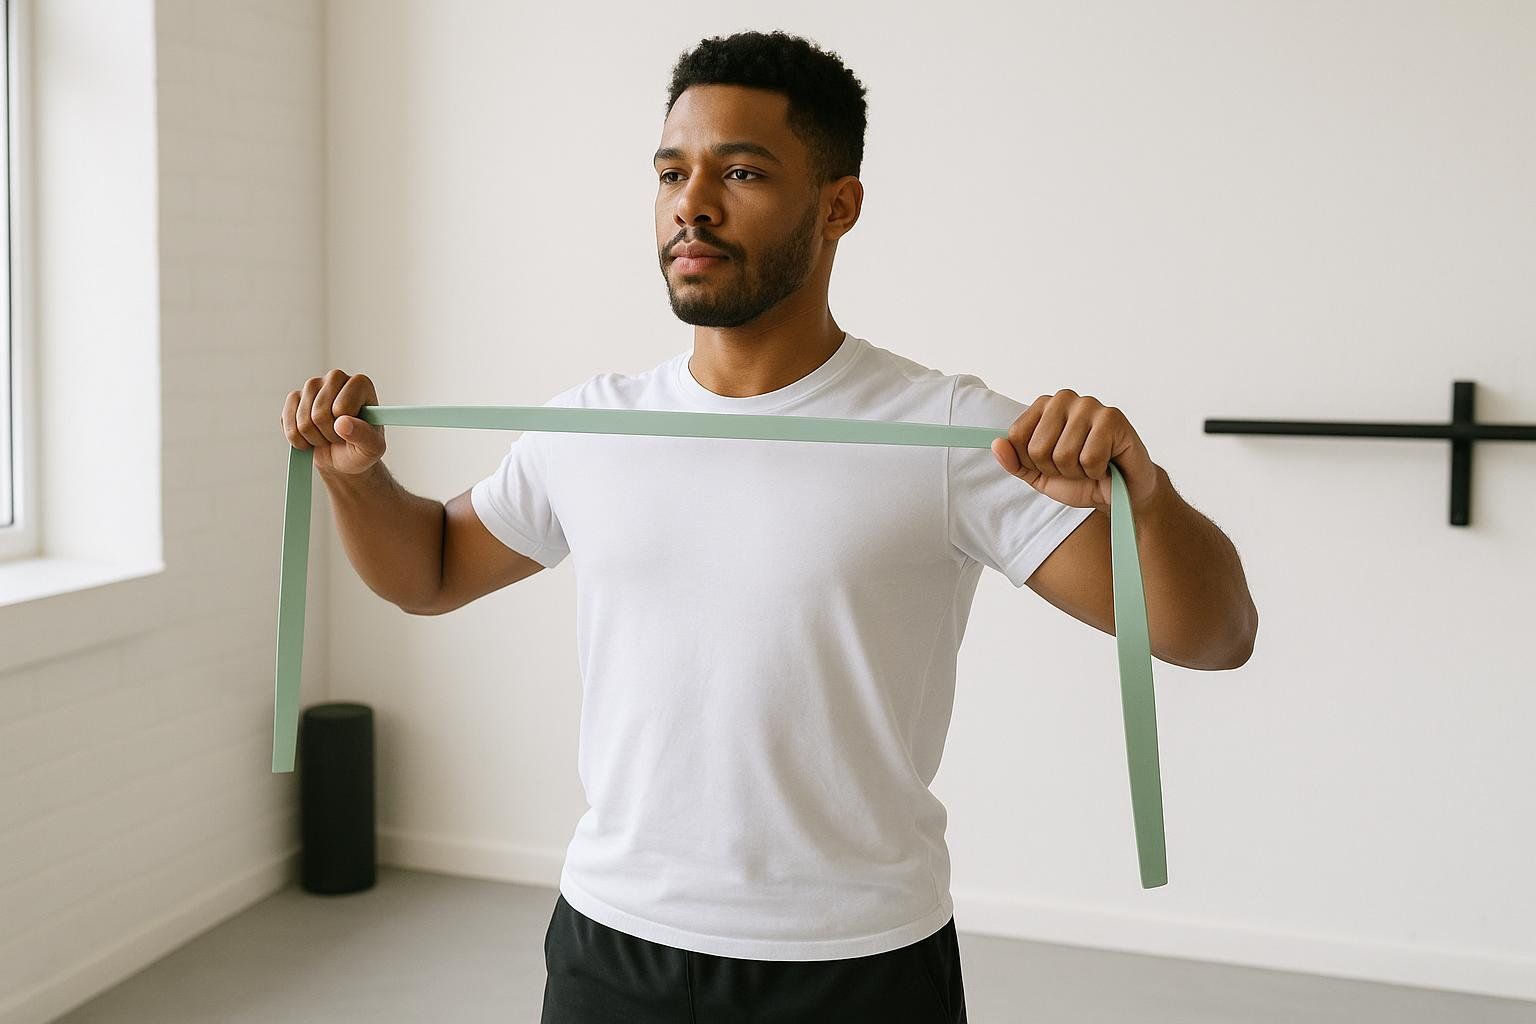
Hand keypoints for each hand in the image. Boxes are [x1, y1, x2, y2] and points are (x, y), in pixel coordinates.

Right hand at [280, 368, 386, 476]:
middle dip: (328, 435)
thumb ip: (364, 436)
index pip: (341, 408)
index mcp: (360, 384)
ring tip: (327, 437)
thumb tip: (342, 423)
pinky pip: (287, 421)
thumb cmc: (361, 448)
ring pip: (303, 420)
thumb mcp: (372, 448)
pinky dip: (297, 438)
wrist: (343, 457)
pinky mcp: (295, 396)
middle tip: (339, 437)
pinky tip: (310, 437)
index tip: (353, 431)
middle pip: (320, 413)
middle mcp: (336, 378)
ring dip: (314, 438)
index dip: (345, 428)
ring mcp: (313, 385)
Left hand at [990, 389, 1161, 511]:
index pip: (1015, 437)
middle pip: (1037, 447)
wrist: (1120, 493)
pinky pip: (1089, 458)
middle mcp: (1065, 399)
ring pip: (1063, 454)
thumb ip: (1015, 462)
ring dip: (1077, 472)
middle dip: (1055, 469)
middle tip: (1075, 467)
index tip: (1052, 463)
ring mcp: (1090, 406)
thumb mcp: (1039, 475)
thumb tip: (996, 445)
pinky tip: (1107, 464)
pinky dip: (1096, 471)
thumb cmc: (1081, 479)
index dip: (1032, 462)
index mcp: (1044, 406)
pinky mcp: (1113, 419)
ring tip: (1092, 466)